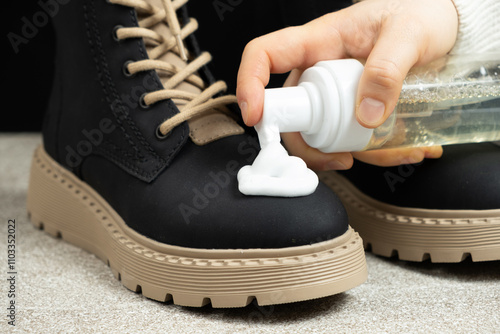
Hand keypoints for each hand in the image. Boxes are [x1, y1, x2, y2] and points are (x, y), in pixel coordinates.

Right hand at [236, 0, 456, 169]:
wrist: (443, 25)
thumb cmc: (419, 13)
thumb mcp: (408, 35)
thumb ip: (387, 69)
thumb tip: (365, 116)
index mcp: (319, 41)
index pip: (265, 55)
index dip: (250, 84)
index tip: (257, 117)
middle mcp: (319, 71)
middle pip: (290, 113)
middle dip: (307, 146)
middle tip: (341, 160)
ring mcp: (336, 94)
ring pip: (321, 134)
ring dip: (351, 153)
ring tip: (397, 152)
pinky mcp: (355, 110)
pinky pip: (353, 138)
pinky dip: (377, 151)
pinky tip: (409, 148)